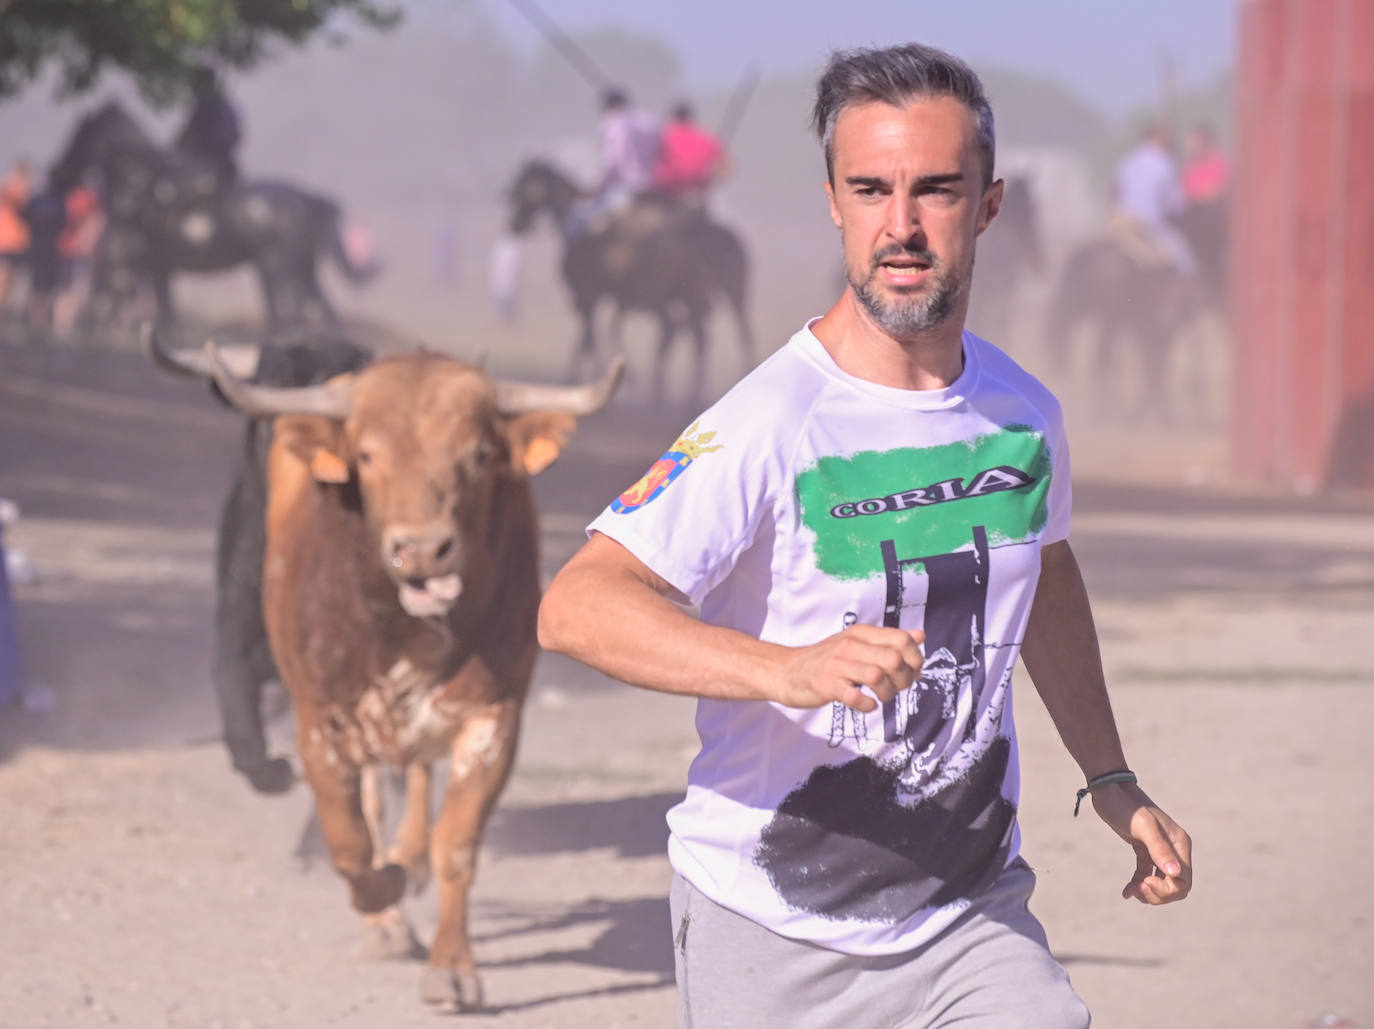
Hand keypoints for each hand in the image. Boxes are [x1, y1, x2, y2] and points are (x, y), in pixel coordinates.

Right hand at [775, 625, 924, 711]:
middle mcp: (850, 645)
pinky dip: (867, 704)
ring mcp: (837, 665)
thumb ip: (888, 640)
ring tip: (881, 696)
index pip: (902, 639)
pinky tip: (867, 704)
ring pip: (877, 677)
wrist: (786, 670)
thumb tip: (920, 636)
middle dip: (903, 680)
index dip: (915, 659)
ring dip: (887, 693)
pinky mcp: (826, 685)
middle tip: (896, 688)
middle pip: (893, 659)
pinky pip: (854, 697)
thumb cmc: (827, 659)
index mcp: (861, 633)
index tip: (911, 672)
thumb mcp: (858, 642)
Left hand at [1091, 782, 1192, 904]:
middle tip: (1137, 890)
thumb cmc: (1126, 806)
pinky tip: (1126, 891)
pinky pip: (1147, 875)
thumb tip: (1174, 874)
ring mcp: (1160, 850)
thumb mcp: (1143, 827)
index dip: (1167, 889)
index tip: (1146, 882)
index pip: (1184, 880)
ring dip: (1148, 892)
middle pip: (1176, 886)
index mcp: (1180, 844)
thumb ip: (1159, 849)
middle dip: (1158, 894)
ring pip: (1162, 883)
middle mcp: (1174, 849)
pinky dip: (1138, 884)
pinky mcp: (1144, 850)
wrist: (1109, 790)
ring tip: (1130, 891)